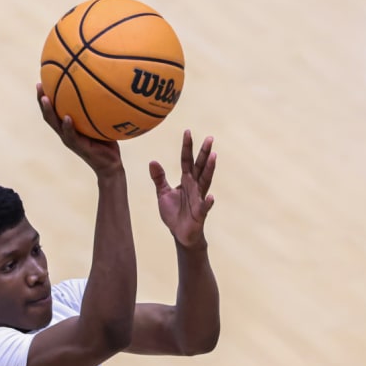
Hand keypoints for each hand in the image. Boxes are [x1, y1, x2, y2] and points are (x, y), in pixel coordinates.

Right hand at [36, 83, 122, 176]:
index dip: (46, 96)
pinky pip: (71, 136)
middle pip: (48, 115)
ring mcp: (71, 140)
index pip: (53, 109)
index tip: (42, 79)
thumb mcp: (104, 120)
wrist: (110, 164)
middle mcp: (66, 132)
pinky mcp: (79, 147)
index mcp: (68, 126)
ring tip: (45, 99)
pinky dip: (68, 127)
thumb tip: (107, 82)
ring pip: (55, 125)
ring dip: (49, 112)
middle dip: (42, 100)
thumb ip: (101, 106)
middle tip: (39, 85)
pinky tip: (67, 117)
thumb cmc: (107, 141)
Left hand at [149, 130, 215, 247]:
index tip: (187, 131)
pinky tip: (211, 196)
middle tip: (209, 138)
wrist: (180, 234)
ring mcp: (199, 198)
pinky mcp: (200, 213)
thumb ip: (159, 178)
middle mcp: (194, 186)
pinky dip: (208, 202)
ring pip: (205, 181)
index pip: (186, 160)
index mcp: (185, 180)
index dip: (186, 147)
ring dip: (209, 169)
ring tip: (214, 157)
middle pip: (200, 167)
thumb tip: (152, 161)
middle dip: (204, 153)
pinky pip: (205, 207)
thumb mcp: (162, 193)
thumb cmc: (173, 213)